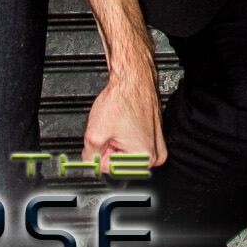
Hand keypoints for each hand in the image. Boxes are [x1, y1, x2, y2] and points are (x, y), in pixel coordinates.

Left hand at [82, 55, 165, 170]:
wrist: (132, 79)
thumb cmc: (122, 99)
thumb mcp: (93, 134)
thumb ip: (88, 157)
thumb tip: (90, 165)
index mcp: (144, 158)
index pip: (109, 167)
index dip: (100, 151)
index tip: (104, 137)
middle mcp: (155, 154)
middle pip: (119, 162)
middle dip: (109, 147)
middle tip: (111, 129)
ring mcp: (157, 144)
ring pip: (126, 153)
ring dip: (117, 142)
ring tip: (118, 125)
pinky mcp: (155, 135)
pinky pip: (134, 144)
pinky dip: (125, 135)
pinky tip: (125, 123)